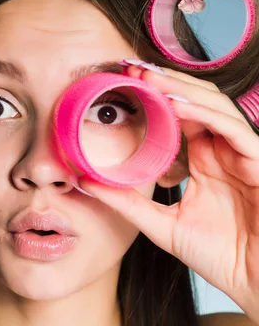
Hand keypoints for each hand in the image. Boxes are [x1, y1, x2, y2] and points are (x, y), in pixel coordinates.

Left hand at [79, 61, 258, 322]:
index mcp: (203, 161)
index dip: (152, 100)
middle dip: (163, 84)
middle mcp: (223, 151)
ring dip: (180, 89)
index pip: (178, 118)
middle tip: (128, 69)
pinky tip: (177, 105)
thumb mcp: (161, 225)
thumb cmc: (220, 256)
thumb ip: (126, 202)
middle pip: (195, 103)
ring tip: (147, 77)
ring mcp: (243, 154)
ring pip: (214, 107)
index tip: (120, 86)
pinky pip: (233, 129)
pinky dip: (205, 114)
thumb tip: (84, 182)